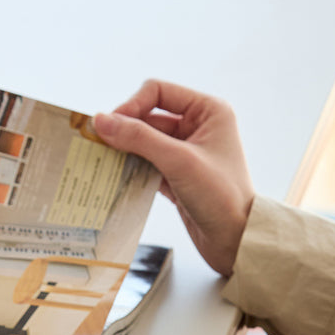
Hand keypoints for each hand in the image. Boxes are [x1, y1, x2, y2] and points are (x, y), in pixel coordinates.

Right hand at [94, 79, 254, 276]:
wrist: (236, 241)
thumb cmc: (221, 197)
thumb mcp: (179, 161)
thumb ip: (138, 138)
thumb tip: (100, 120)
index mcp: (208, 111)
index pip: (158, 92)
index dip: (132, 105)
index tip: (110, 127)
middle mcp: (197, 126)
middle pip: (147, 117)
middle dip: (124, 130)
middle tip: (99, 146)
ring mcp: (185, 151)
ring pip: (143, 141)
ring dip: (124, 150)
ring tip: (103, 161)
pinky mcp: (176, 174)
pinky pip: (145, 162)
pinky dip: (130, 168)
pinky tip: (116, 176)